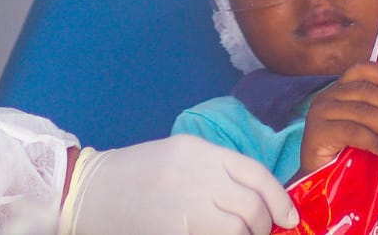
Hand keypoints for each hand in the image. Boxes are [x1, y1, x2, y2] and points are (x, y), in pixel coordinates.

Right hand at [58, 135, 298, 234]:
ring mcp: (183, 204)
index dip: (279, 197)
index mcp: (199, 150)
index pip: (255, 173)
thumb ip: (215, 171)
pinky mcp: (172, 230)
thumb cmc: (136, 174)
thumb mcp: (179, 157)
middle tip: (258, 233)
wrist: (89, 190)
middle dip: (262, 226)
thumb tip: (256, 198)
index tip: (288, 217)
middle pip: (250, 205)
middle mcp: (195, 174)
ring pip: (236, 229)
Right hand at [299, 61, 377, 175]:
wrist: (319, 181)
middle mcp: (326, 96)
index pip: (360, 69)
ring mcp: (319, 113)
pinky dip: (372, 140)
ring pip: (360, 111)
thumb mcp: (365, 127)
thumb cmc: (347, 154)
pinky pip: (350, 131)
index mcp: (339, 89)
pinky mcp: (316, 133)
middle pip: (364, 91)